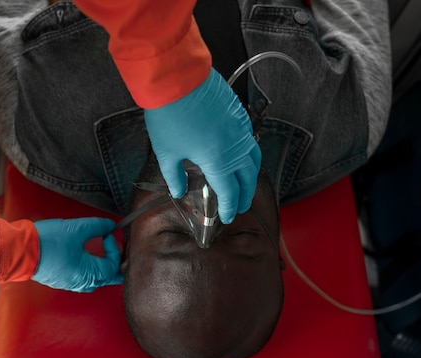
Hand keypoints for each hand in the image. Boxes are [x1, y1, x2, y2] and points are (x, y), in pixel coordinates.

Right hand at [32, 217, 122, 291]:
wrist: (18, 250)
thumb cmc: (46, 242)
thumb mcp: (76, 229)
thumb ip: (98, 226)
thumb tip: (110, 225)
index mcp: (88, 274)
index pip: (114, 266)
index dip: (115, 248)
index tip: (106, 234)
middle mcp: (81, 283)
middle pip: (109, 277)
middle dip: (116, 262)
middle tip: (115, 247)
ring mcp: (70, 284)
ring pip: (97, 279)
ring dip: (104, 265)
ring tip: (105, 250)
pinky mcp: (62, 280)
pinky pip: (84, 278)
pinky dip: (91, 268)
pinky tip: (88, 256)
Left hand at [143, 68, 260, 222]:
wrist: (176, 76)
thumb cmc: (169, 114)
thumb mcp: (166, 151)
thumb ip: (174, 175)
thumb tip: (178, 189)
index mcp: (218, 160)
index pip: (230, 192)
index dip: (230, 207)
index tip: (227, 217)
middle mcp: (235, 147)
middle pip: (248, 178)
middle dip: (245, 195)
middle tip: (240, 206)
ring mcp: (240, 128)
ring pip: (254, 158)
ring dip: (250, 176)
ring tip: (244, 185)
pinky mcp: (238, 114)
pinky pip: (249, 140)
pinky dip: (248, 154)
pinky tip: (239, 156)